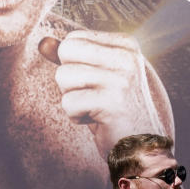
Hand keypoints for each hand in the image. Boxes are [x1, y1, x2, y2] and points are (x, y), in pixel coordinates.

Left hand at [42, 32, 173, 154]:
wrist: (146, 149)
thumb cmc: (121, 112)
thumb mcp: (101, 78)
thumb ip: (74, 59)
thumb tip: (43, 42)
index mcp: (128, 46)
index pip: (74, 39)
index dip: (77, 65)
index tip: (100, 85)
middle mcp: (128, 57)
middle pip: (66, 51)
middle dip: (70, 78)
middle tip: (94, 96)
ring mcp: (122, 79)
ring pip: (63, 76)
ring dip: (73, 99)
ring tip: (98, 109)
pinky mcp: (112, 102)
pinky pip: (68, 102)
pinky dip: (77, 117)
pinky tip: (99, 121)